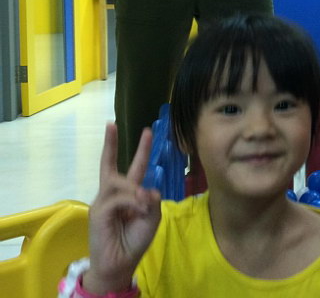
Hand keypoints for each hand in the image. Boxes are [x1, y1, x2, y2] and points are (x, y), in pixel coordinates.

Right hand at [83, 124, 160, 293]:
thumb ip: (152, 200)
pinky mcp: (97, 211)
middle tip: (115, 125)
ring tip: (143, 207)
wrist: (119, 263)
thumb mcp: (152, 218)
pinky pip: (117, 199)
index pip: (134, 167)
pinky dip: (130, 203)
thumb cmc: (135, 241)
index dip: (141, 150)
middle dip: (112, 144)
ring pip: (120, 183)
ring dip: (135, 192)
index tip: (146, 131)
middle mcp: (112, 194)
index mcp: (128, 194)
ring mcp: (103, 201)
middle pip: (111, 166)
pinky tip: (137, 211)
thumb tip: (145, 189)